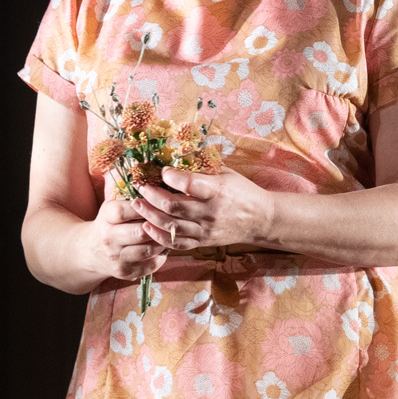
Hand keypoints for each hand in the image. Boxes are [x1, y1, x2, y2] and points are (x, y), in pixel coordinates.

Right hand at [86, 192, 167, 284]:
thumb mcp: (111, 207)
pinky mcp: (125, 272)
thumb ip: (130, 199)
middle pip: (140, 232)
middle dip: (158, 225)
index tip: (158, 202)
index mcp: (106, 218)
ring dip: (163, 241)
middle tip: (172, 220)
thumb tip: (159, 190)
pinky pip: (149, 265)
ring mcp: (117, 258)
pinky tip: (163, 249)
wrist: (90, 251)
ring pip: (148, 250)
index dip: (144, 206)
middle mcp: (109, 239)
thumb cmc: (108, 224)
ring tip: (170, 234)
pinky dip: (160, 257)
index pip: (124, 210)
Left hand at [133, 167, 269, 252]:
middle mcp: (210, 212)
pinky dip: (158, 236)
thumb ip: (202, 167)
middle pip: (173, 206)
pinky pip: (176, 243)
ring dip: (149, 214)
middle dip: (151, 195)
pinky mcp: (202, 242)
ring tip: (136, 204)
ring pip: (171, 226)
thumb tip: (174, 155)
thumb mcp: (226, 172)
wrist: (260, 219)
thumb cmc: (242, 191)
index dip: (170, 176)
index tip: (162, 171)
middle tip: (140, 186)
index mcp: (218, 190)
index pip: (188, 183)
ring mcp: (205, 230)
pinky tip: (147, 226)